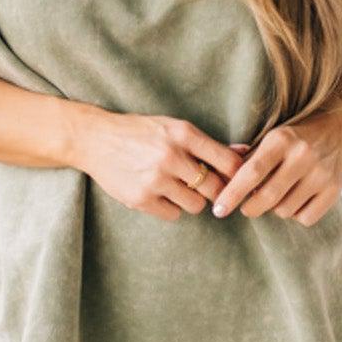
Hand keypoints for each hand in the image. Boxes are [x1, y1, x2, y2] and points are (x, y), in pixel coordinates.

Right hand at [73, 106, 242, 220]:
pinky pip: (173, 214)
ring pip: (196, 205)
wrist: (95, 139)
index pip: (228, 162)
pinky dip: (171, 208)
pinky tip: (160, 194)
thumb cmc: (140, 132)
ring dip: (193, 200)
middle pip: (216, 188)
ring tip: (179, 189)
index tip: (236, 180)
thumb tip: (245, 152)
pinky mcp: (141, 199)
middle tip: (208, 189)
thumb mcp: (173, 127)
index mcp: (183, 134)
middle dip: (216, 191)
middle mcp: (171, 156)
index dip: (238, 175)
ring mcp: (155, 180)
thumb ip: (207, 143)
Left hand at [212, 109, 341, 224]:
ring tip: (278, 195)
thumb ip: (244, 160)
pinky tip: (296, 199)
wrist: (335, 128)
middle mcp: (303, 155)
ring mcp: (321, 173)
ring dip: (275, 209)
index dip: (232, 194)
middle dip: (250, 208)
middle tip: (246, 208)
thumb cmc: (292, 138)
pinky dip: (296, 214)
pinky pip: (305, 218)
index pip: (251, 172)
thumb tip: (218, 180)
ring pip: (285, 210)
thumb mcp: (268, 139)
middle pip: (268, 197)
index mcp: (281, 140)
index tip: (218, 210)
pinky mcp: (334, 189)